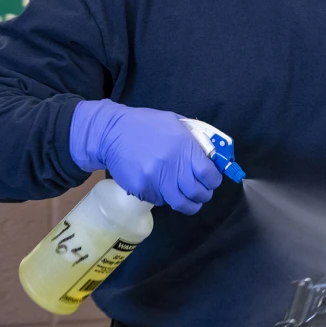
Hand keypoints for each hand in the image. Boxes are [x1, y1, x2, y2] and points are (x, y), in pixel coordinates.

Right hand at [69, 99, 221, 214]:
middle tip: (202, 192)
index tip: (212, 180)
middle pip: (197, 193)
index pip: (209, 175)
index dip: (214, 180)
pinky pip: (160, 201)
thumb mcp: (174, 122)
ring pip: (180, 203)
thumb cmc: (145, 124)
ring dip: (188, 203)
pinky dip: (165, 198)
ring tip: (189, 199)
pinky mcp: (142, 190)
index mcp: (184, 148)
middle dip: (204, 194)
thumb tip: (210, 155)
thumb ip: (193, 140)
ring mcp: (156, 181)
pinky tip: (163, 188)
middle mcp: (172, 167)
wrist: (111, 133)